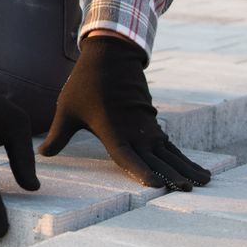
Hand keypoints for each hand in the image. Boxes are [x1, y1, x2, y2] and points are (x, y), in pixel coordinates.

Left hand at [41, 35, 211, 190]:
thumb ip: (58, 134)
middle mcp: (133, 131)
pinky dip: (184, 157)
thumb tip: (43, 154)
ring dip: (186, 167)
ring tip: (203, 182)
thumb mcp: (67, 109)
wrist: (110, 55)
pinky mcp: (151, 121)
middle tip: (189, 190)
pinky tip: (195, 170)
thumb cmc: (85, 84)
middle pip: (156, 158)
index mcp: (112, 130)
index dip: (141, 171)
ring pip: (169, 152)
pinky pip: (170, 144)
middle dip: (173, 175)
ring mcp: (146, 126)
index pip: (127, 156)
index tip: (156, 185)